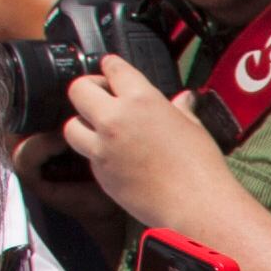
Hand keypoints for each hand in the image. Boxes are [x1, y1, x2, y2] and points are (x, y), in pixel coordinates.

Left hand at [62, 49, 246, 236]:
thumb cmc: (200, 166)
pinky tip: (116, 158)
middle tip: (99, 96)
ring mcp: (103, 148)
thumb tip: (182, 100)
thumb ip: (179, 110)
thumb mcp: (193, 127)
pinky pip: (87, 156)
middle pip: (78, 90)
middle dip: (87, 89)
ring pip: (71, 126)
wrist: (194, 204)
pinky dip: (96, 154)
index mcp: (142, 100)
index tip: (110, 68)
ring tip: (99, 130)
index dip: (110, 66)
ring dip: (82, 124)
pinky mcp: (100, 174)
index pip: (113, 68)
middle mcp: (116, 119)